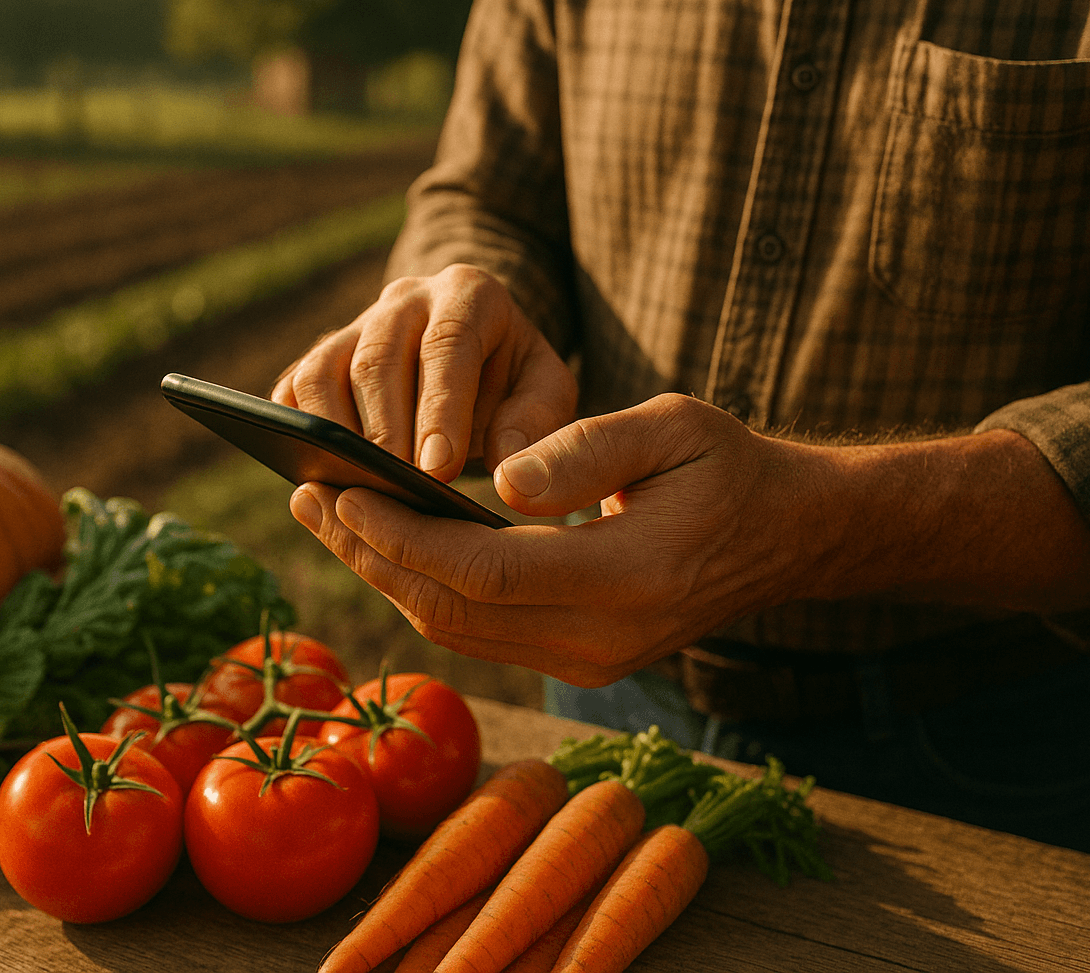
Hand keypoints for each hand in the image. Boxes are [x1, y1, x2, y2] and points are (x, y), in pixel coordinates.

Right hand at [272, 264, 576, 480]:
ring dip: (335, 436)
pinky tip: (322, 477)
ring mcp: (355, 326)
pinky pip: (292, 391)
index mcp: (468, 294)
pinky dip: (300, 434)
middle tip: (397, 493)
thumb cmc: (513, 380)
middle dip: (385, 433)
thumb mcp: (546, 392)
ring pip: (322, 372)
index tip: (438, 471)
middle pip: (377, 360)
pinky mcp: (321, 357)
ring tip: (359, 491)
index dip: (439, 409)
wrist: (477, 356)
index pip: (448, 344)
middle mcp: (405, 300)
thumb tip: (506, 469)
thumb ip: (536, 423)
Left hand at [287, 394, 815, 686]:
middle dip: (369, 554)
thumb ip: (585, 450)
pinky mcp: (576, 660)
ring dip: (384, 575)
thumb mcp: (674, 429)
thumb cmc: (725, 468)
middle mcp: (601, 639)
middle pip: (451, 610)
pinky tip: (386, 545)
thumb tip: (497, 479)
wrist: (782, 538)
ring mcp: (587, 660)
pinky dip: (423, 589)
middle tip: (306, 497)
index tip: (340, 490)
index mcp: (628, 578)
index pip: (481, 570)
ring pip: (455, 630)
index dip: (401, 534)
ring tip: (327, 517)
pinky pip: (478, 633)